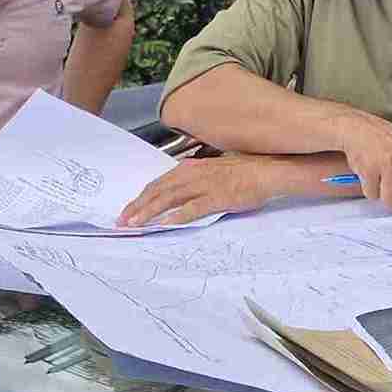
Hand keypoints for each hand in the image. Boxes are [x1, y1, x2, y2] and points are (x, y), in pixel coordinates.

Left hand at [118, 154, 295, 226]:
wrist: (270, 171)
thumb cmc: (247, 171)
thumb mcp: (217, 169)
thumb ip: (198, 179)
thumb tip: (185, 191)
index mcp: (193, 167)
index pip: (160, 182)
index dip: (142, 196)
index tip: (129, 208)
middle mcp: (194, 174)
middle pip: (158, 190)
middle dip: (138, 206)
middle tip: (122, 220)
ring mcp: (205, 185)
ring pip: (169, 199)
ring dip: (149, 212)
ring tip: (134, 224)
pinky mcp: (217, 197)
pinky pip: (192, 208)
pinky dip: (175, 216)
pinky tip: (163, 224)